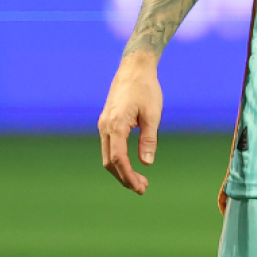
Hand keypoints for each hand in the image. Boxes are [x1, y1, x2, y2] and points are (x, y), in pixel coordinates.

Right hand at [97, 56, 163, 193]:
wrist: (134, 68)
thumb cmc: (146, 89)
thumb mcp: (153, 115)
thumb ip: (149, 140)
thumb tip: (146, 164)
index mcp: (116, 125)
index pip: (118, 159)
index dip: (128, 176)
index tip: (140, 188)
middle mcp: (105, 126)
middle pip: (109, 162)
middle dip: (124, 178)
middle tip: (143, 188)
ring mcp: (103, 124)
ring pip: (107, 156)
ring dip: (121, 170)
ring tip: (140, 180)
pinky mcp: (106, 122)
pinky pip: (108, 146)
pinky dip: (118, 159)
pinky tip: (130, 164)